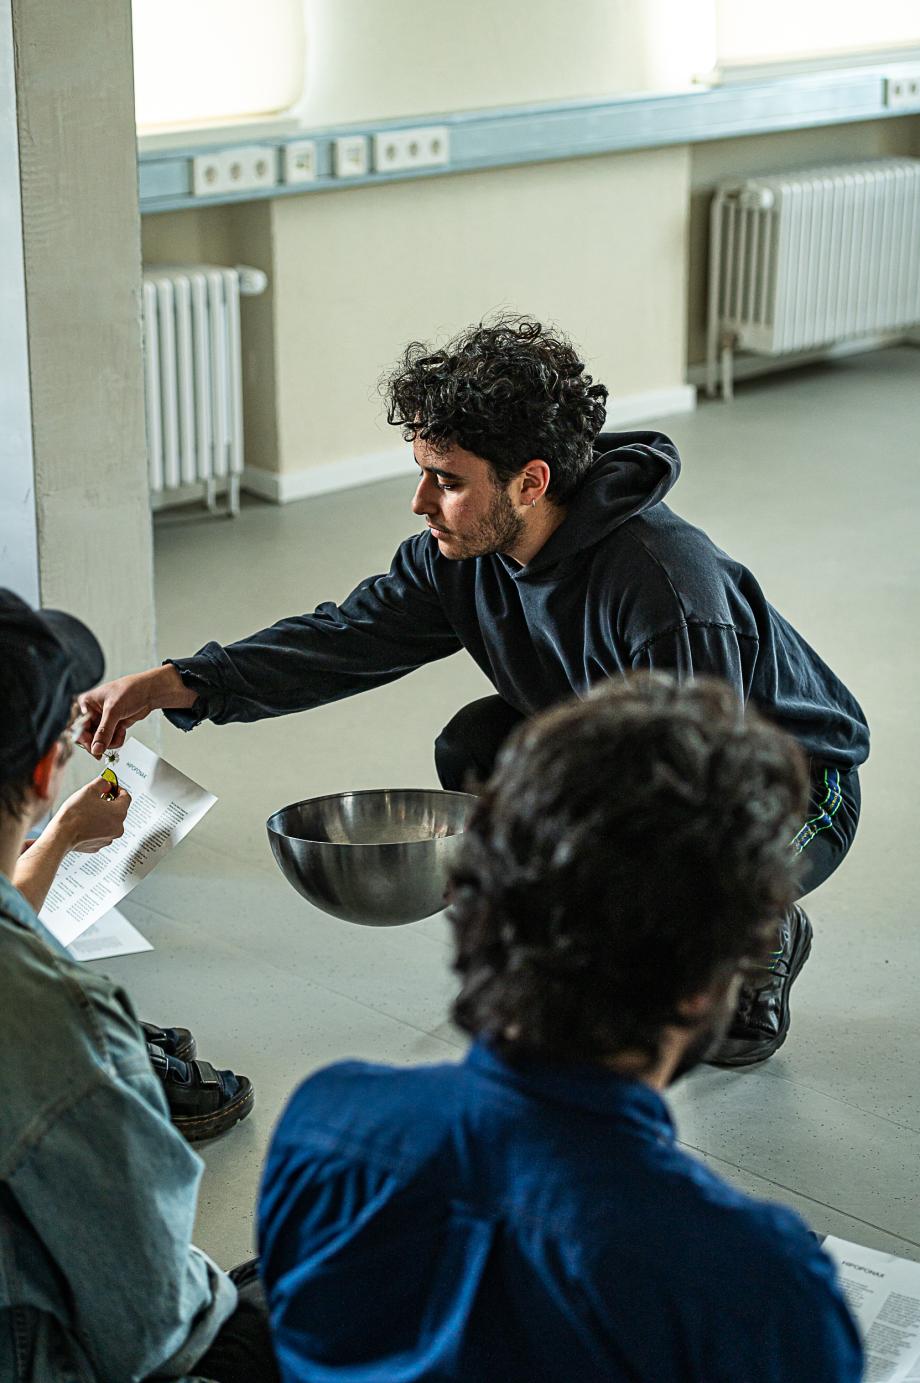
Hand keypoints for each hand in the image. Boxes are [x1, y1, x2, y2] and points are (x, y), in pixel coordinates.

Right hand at [52, 780, 131, 852]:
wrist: (62, 834)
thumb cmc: (75, 814)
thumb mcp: (89, 790)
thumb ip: (102, 783)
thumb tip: (106, 783)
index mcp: (119, 813)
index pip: (126, 797)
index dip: (118, 790)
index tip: (111, 788)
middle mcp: (118, 827)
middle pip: (118, 810)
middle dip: (109, 803)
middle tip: (97, 798)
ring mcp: (108, 838)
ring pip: (109, 822)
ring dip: (102, 816)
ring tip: (88, 811)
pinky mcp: (98, 845)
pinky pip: (100, 833)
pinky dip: (95, 827)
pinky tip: (85, 822)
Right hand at [77, 665, 195, 757]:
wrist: (149, 692)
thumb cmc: (130, 691)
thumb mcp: (114, 711)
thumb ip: (104, 732)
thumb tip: (96, 749)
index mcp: (86, 704)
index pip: (79, 727)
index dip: (85, 740)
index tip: (94, 750)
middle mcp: (92, 713)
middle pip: (88, 737)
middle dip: (100, 742)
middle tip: (106, 749)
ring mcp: (103, 720)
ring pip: (100, 741)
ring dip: (110, 741)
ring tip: (119, 733)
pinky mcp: (113, 726)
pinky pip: (110, 740)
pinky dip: (116, 739)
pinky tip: (122, 731)